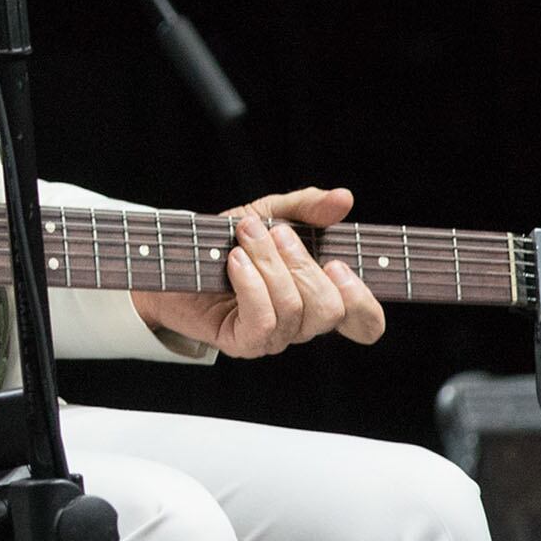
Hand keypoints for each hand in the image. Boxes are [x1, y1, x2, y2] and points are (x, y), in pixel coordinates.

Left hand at [130, 186, 386, 358]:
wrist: (173, 256)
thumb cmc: (225, 239)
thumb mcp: (269, 212)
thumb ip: (308, 207)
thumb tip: (344, 199)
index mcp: (318, 297)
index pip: (366, 324)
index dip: (364, 301)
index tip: (337, 263)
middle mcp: (301, 323)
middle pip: (330, 309)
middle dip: (302, 262)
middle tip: (275, 233)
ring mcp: (273, 337)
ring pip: (295, 310)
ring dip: (270, 264)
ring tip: (247, 236)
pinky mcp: (243, 342)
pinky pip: (263, 320)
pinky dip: (252, 283)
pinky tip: (236, 259)